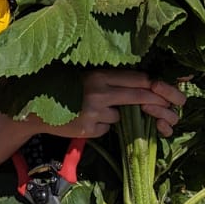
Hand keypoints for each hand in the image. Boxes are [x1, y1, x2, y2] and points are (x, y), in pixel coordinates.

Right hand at [43, 70, 186, 140]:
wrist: (35, 108)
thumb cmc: (65, 90)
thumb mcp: (88, 78)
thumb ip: (110, 81)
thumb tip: (143, 87)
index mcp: (100, 74)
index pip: (138, 78)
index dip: (156, 86)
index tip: (169, 92)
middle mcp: (99, 91)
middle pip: (139, 97)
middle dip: (157, 104)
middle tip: (170, 109)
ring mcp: (94, 111)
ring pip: (120, 116)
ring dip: (114, 116)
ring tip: (92, 110)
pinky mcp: (88, 129)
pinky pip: (106, 129)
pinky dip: (100, 127)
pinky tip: (84, 120)